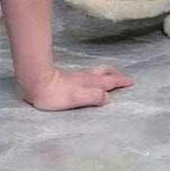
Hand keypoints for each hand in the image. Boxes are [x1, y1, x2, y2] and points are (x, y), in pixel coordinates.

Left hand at [19, 65, 133, 110]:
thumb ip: (92, 96)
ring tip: (112, 76)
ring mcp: (78, 76)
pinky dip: (98, 75)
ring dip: (108, 74)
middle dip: (116, 75)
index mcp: (90, 82)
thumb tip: (108, 97)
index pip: (109, 81)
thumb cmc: (55, 94)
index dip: (121, 81)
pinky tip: (92, 80)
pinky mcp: (70, 78)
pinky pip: (91, 74)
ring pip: (98, 72)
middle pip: (105, 72)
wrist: (37, 82)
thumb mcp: (76, 98)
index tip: (132, 82)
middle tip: (125, 78)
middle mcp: (87, 77)